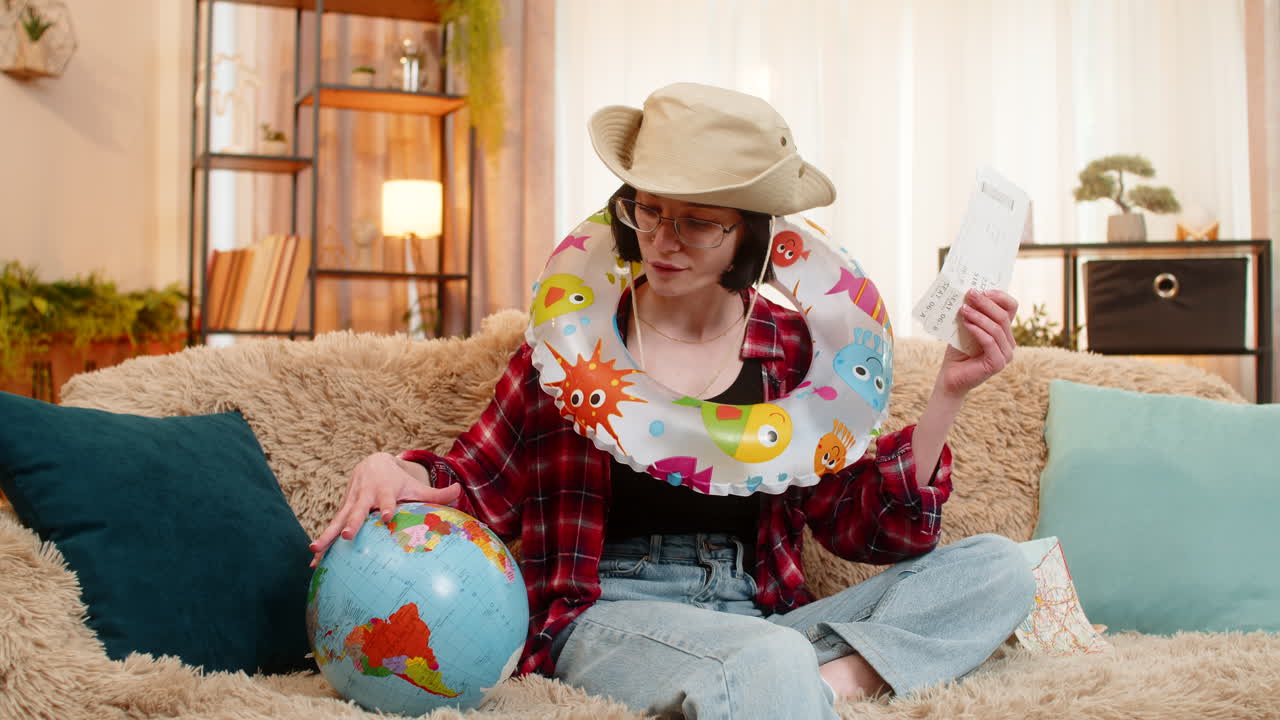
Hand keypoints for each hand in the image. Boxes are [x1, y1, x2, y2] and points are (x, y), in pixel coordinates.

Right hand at [309, 451, 461, 567]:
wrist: (371, 464)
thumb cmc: (397, 482)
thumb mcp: (415, 486)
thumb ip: (436, 493)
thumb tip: (460, 490)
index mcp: (384, 491)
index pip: (386, 500)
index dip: (387, 507)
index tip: (387, 516)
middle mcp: (364, 497)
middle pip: (357, 511)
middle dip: (352, 524)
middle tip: (346, 537)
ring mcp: (350, 504)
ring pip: (337, 521)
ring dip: (327, 535)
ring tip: (315, 551)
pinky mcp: (341, 512)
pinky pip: (330, 529)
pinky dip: (323, 545)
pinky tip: (313, 563)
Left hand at [937, 289, 1017, 396]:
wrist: (950, 377)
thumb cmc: (958, 352)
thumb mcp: (966, 328)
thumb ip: (973, 313)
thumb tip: (970, 292)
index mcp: (1005, 332)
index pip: (1011, 307)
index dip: (998, 296)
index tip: (981, 289)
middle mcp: (1009, 343)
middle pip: (1003, 316)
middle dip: (986, 303)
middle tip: (970, 294)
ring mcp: (1006, 354)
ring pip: (997, 328)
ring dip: (979, 316)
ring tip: (963, 309)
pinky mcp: (998, 363)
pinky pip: (990, 341)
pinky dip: (978, 330)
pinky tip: (966, 323)